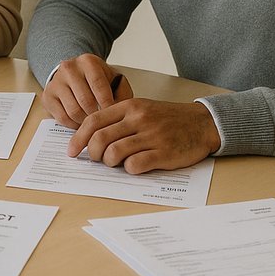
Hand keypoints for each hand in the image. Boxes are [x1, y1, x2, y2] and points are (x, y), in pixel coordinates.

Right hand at [42, 53, 133, 128]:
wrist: (74, 74)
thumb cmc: (97, 80)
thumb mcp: (114, 80)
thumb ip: (123, 92)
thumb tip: (120, 110)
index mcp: (88, 61)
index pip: (99, 86)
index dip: (108, 104)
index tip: (115, 116)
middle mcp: (69, 68)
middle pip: (86, 101)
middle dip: (97, 116)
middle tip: (104, 124)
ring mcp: (56, 82)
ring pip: (73, 111)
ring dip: (85, 122)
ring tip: (93, 123)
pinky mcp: (47, 96)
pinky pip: (62, 118)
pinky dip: (73, 125)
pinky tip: (80, 123)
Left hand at [68, 98, 220, 173]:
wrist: (202, 123)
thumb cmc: (167, 119)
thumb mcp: (141, 109)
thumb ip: (118, 119)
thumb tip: (91, 138)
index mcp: (129, 106)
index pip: (93, 121)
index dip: (78, 138)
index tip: (71, 151)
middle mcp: (138, 119)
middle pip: (100, 138)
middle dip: (92, 153)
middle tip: (96, 159)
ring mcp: (151, 136)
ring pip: (114, 152)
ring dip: (109, 162)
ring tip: (115, 163)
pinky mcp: (164, 153)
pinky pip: (135, 164)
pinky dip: (129, 169)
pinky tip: (134, 166)